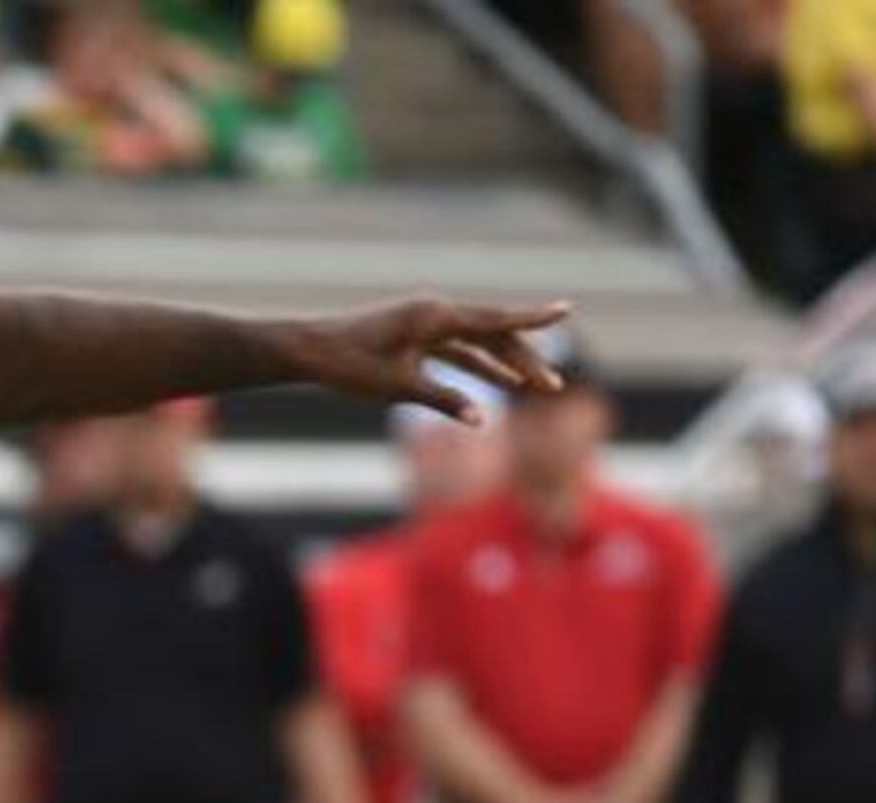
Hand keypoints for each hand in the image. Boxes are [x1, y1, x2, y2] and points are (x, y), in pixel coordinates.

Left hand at [289, 296, 574, 416]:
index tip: (567, 309)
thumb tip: (481, 420)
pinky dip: (475, 366)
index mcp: (435, 317)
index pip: (495, 320)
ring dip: (502, 365)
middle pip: (491, 335)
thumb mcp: (398, 387)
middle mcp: (435, 312)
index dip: (533, 320)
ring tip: (534, 387)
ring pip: (475, 343)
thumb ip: (443, 400)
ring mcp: (425, 322)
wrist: (308, 350)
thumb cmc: (349, 365)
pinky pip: (456, 349)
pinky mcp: (415, 335)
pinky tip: (498, 385)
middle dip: (523, 360)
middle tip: (552, 386)